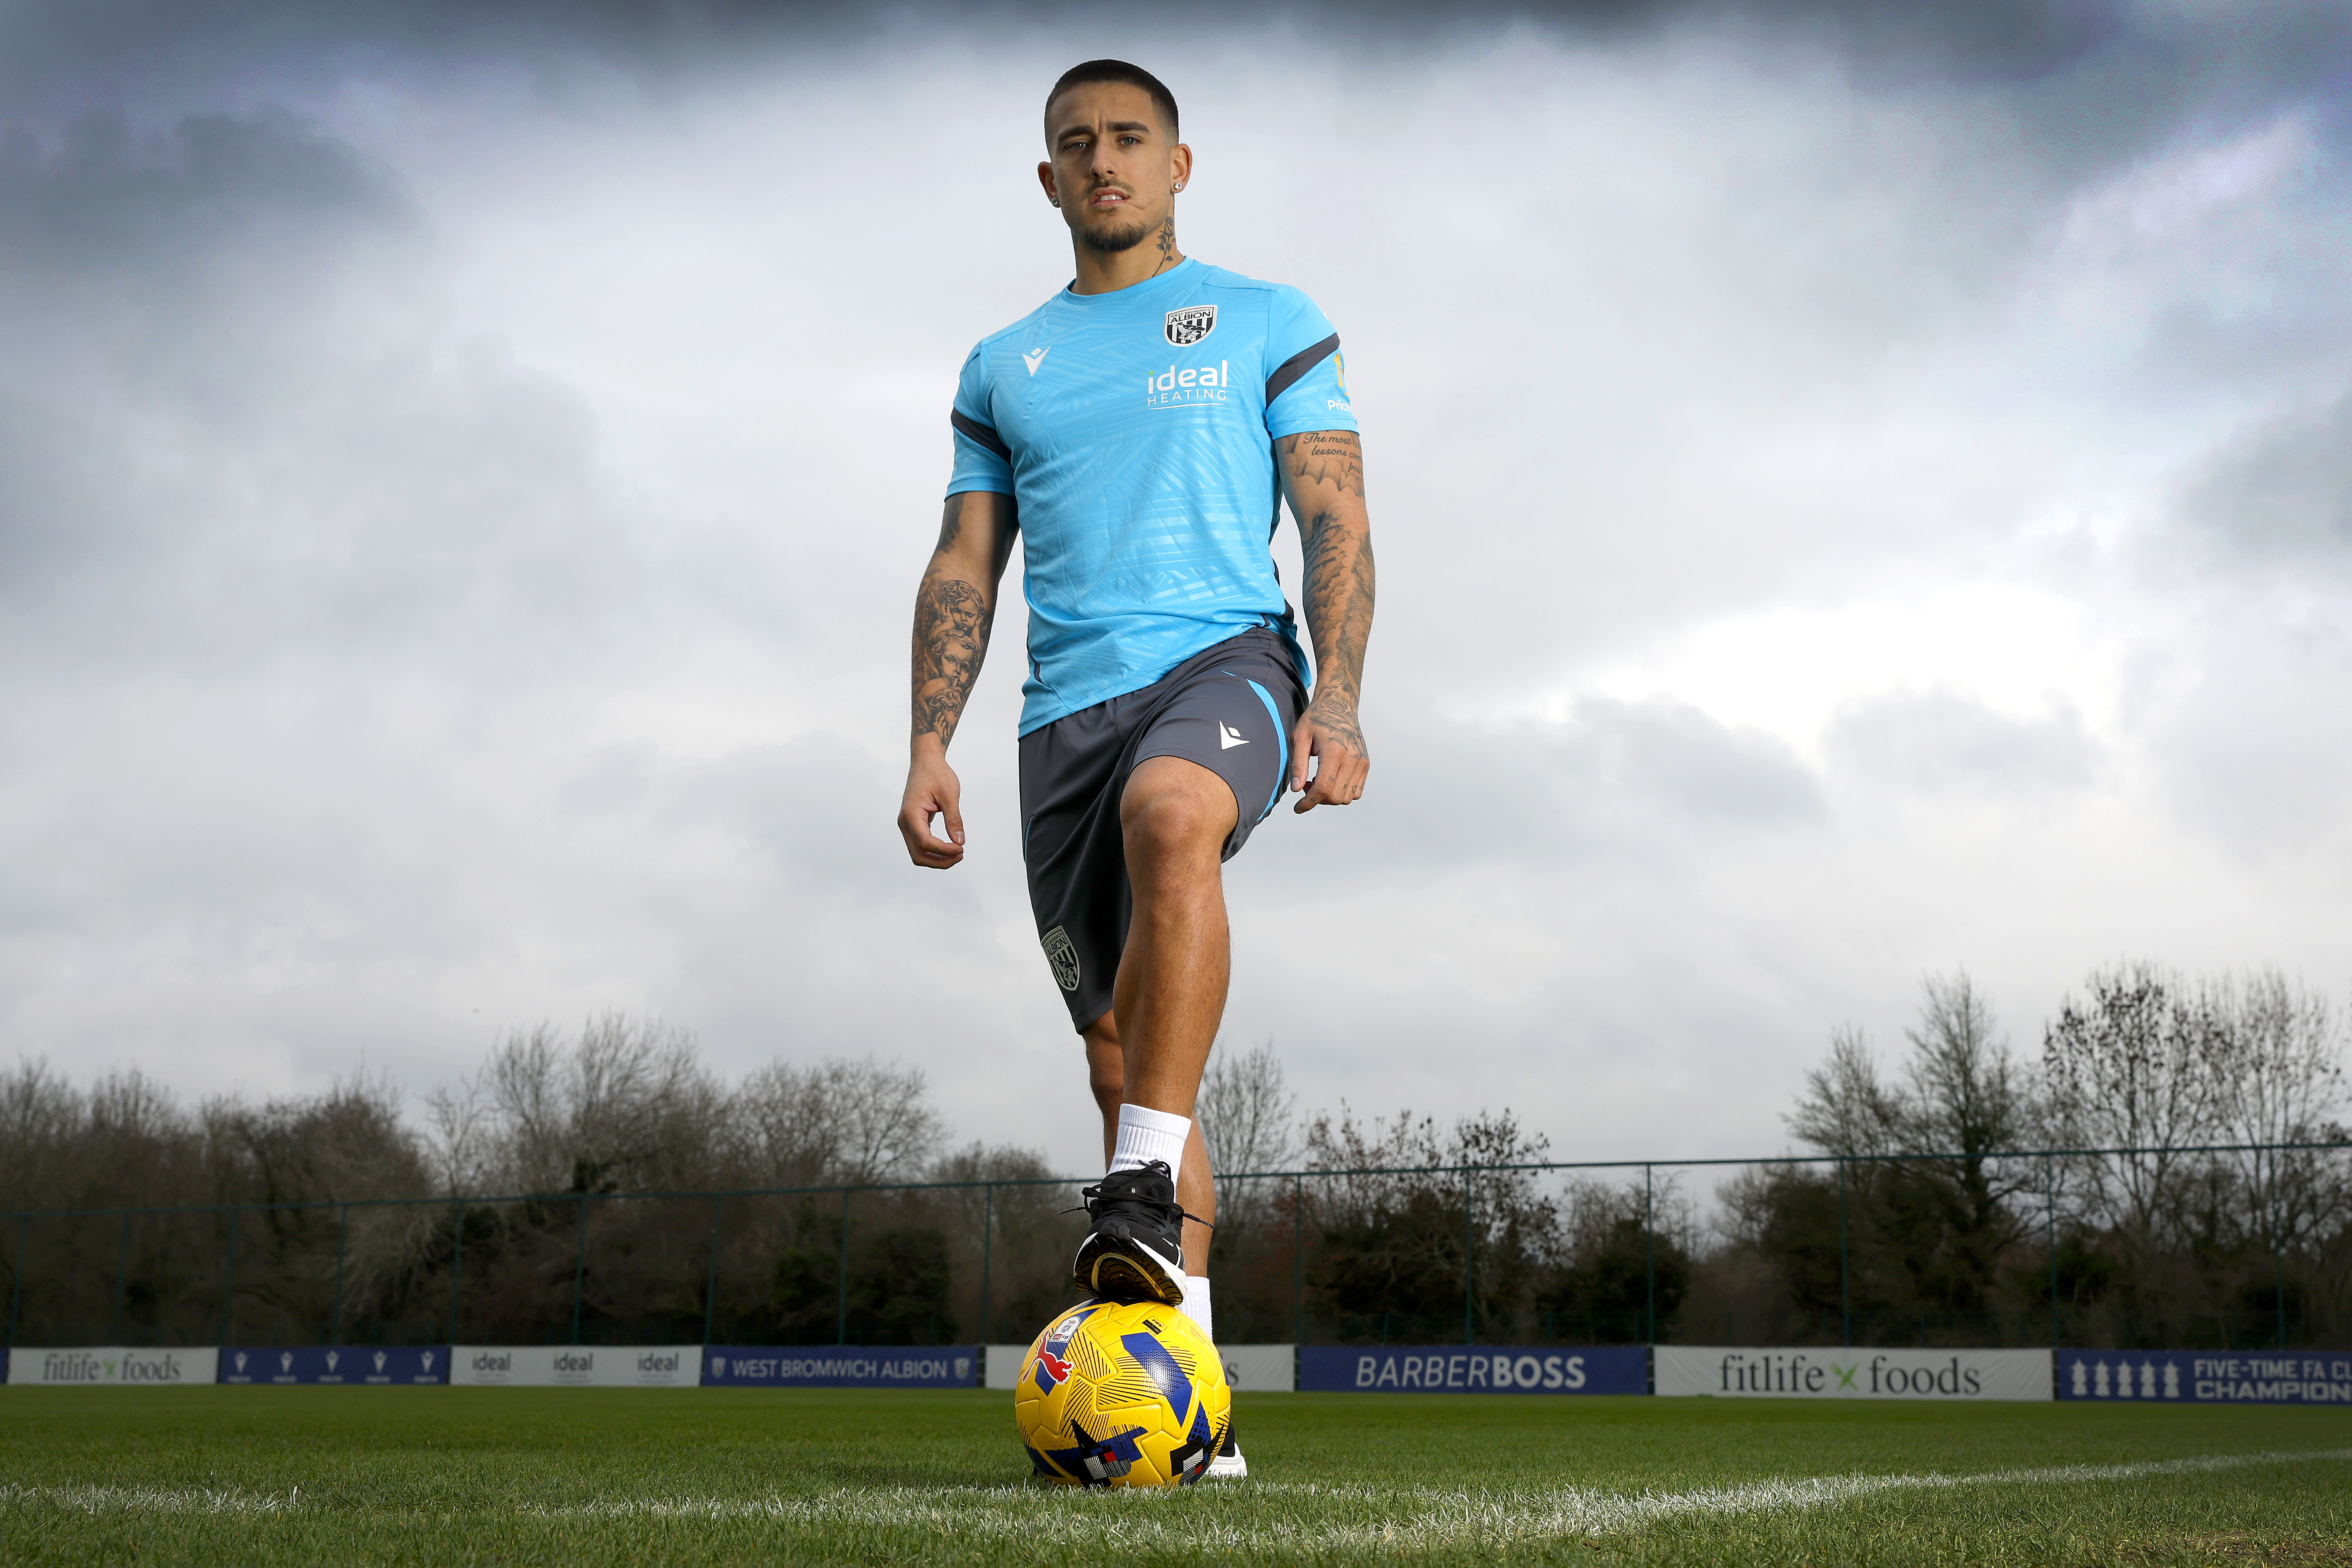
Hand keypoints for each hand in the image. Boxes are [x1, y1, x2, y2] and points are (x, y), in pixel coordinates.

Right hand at [898, 743, 966, 867]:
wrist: (926, 761)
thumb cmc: (936, 773)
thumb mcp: (949, 795)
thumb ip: (954, 819)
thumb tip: (960, 842)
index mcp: (911, 813)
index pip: (925, 842)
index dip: (944, 850)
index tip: (961, 848)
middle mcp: (905, 822)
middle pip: (918, 854)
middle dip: (939, 861)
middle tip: (960, 855)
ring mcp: (907, 824)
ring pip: (918, 852)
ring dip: (937, 858)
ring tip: (957, 854)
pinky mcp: (913, 824)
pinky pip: (921, 844)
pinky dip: (934, 850)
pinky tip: (950, 848)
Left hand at [1289, 696, 1367, 811]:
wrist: (1339, 705)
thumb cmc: (1316, 719)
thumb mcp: (1299, 738)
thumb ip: (1298, 765)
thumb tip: (1296, 789)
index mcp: (1334, 751)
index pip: (1324, 788)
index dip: (1309, 802)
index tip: (1299, 808)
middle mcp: (1352, 758)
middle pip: (1335, 797)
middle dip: (1318, 799)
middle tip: (1306, 785)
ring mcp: (1362, 761)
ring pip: (1347, 798)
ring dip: (1330, 796)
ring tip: (1319, 780)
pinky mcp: (1366, 763)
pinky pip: (1356, 791)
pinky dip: (1342, 792)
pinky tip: (1331, 779)